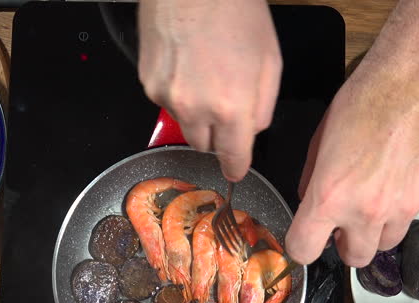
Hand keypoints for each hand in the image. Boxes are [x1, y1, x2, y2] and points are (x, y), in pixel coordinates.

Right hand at [138, 0, 281, 180]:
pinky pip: (164, 101)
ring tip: (205, 74)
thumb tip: (252, 131)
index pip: (233, 159)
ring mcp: (166, 96)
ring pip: (183, 123)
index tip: (236, 171)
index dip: (236, 168)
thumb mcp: (271, 61)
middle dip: (216, 134)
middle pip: (204, 146)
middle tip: (224, 104)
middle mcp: (195, 108)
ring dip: (195, 112)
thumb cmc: (235, 11)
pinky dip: (176, 90)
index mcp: (231, 107)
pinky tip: (187, 62)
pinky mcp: (148, 82)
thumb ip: (264, 107)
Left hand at [286, 61, 418, 267]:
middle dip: (347, 243)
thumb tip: (310, 201)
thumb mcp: (320, 139)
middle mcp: (368, 210)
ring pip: (387, 242)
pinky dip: (404, 202)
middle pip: (355, 259)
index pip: (304, 250)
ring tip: (376, 194)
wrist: (417, 79)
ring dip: (377, 228)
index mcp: (330, 196)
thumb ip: (312, 180)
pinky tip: (402, 171)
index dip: (301, 245)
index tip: (305, 238)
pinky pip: (413, 214)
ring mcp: (404, 207)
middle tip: (346, 220)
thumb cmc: (366, 99)